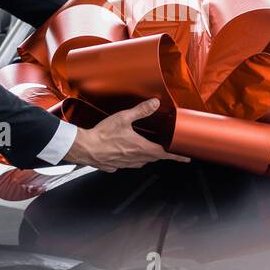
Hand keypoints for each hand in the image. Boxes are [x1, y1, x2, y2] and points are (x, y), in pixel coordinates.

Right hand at [63, 98, 190, 172]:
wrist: (84, 148)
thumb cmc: (102, 135)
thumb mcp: (123, 118)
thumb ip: (140, 111)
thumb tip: (154, 103)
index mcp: (141, 148)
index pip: (164, 153)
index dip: (176, 156)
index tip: (185, 158)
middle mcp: (135, 159)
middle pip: (153, 158)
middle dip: (161, 154)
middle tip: (167, 151)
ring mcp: (125, 164)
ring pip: (141, 162)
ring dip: (146, 157)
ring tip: (147, 150)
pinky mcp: (114, 166)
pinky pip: (127, 164)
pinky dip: (130, 160)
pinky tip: (125, 153)